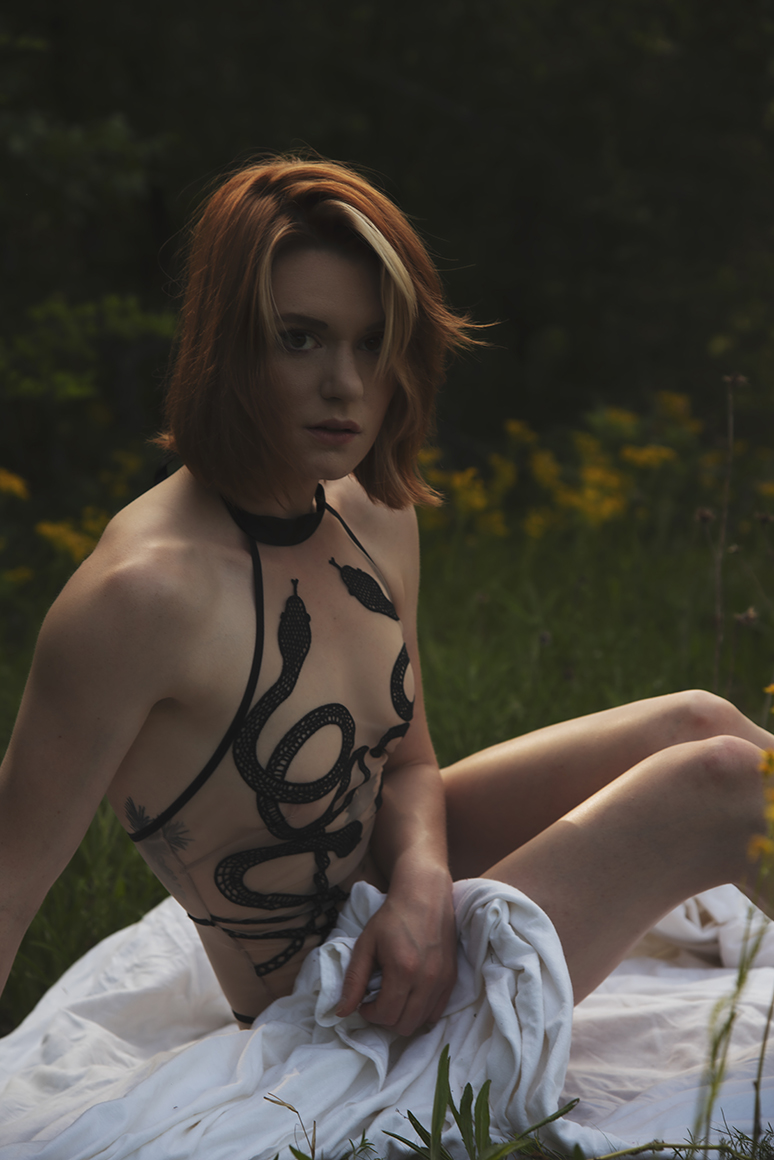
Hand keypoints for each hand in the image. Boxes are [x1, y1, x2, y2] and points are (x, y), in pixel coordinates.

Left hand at [335, 863, 456, 1036]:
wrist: (424, 895)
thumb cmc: (392, 917)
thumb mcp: (366, 944)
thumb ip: (354, 980)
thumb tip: (341, 1012)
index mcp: (403, 970)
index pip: (386, 1015)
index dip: (370, 1014)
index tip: (364, 1002)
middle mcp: (427, 979)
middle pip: (405, 1025)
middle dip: (386, 1019)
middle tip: (378, 1002)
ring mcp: (443, 980)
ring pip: (422, 1022)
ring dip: (404, 1017)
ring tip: (394, 997)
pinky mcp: (452, 978)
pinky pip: (437, 1012)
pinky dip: (422, 1012)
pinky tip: (410, 996)